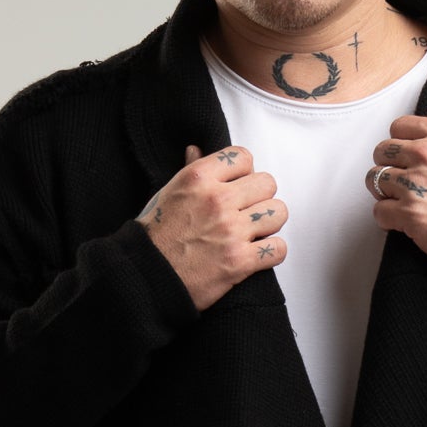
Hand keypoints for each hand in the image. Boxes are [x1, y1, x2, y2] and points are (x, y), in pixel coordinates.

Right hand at [135, 142, 288, 312]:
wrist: (147, 276)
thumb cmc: (155, 236)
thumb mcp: (168, 194)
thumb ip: (189, 171)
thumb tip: (196, 150)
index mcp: (199, 178)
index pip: (243, 157)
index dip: (244, 172)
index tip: (238, 185)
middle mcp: (218, 200)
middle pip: (267, 183)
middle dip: (260, 197)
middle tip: (247, 210)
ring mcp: (231, 230)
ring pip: (278, 213)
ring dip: (269, 223)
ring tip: (254, 232)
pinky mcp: (240, 260)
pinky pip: (278, 248)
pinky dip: (271, 253)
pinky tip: (257, 253)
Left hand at [364, 101, 426, 259]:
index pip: (398, 126)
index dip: (399, 142)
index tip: (406, 156)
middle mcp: (425, 155)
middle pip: (381, 151)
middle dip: (388, 166)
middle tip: (403, 181)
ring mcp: (414, 184)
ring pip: (374, 180)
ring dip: (385, 192)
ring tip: (404, 200)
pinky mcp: (408, 212)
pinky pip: (379, 210)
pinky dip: (387, 218)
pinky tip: (403, 219)